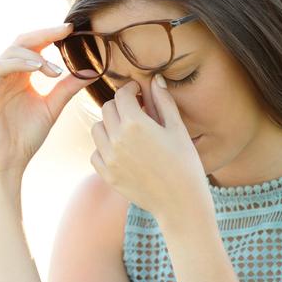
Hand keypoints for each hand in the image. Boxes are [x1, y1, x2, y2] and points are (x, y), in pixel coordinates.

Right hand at [0, 23, 99, 176]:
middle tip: (66, 30)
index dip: (51, 35)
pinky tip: (38, 68)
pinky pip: (0, 67)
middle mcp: (5, 73)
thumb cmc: (25, 138)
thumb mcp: (52, 107)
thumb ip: (68, 88)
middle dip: (45, 34)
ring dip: (36, 54)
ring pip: (12, 51)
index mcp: (20, 74)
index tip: (72, 29)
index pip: (35, 46)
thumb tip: (93, 71)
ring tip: (54, 69)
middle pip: (22, 41)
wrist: (6, 162)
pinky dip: (19, 62)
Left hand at [89, 74, 211, 219]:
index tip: (137, 93)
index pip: (122, 94)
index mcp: (135, 123)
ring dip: (109, 125)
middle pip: (107, 109)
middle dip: (119, 105)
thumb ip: (163, 101)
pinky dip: (104, 148)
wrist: (180, 203)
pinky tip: (121, 151)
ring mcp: (109, 158)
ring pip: (96, 129)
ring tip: (126, 131)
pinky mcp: (107, 175)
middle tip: (134, 111)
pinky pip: (95, 153)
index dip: (130, 90)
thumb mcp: (177, 129)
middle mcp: (117, 138)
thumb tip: (155, 79)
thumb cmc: (185, 163)